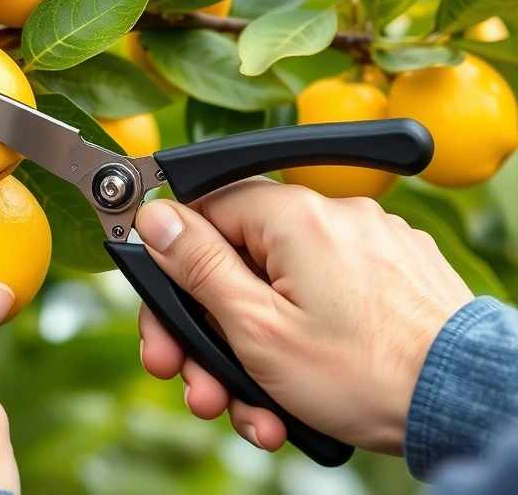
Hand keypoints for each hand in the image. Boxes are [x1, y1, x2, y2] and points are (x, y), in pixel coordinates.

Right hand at [135, 178, 473, 454]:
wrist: (464, 406)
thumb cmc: (363, 373)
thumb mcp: (255, 327)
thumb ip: (197, 266)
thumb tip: (155, 216)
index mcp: (293, 216)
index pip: (205, 210)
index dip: (172, 266)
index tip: (163, 310)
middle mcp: (332, 218)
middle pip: (239, 261)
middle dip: (208, 330)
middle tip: (193, 379)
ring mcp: (367, 248)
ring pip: (278, 292)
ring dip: (250, 353)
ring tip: (250, 410)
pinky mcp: (390, 278)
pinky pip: (321, 302)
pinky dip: (298, 343)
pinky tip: (291, 397)